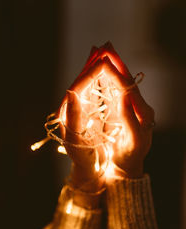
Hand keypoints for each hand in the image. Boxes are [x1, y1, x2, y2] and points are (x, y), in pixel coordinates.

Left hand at [59, 49, 107, 192]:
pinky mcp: (88, 113)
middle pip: (82, 82)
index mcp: (67, 112)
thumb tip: (70, 92)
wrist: (87, 169)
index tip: (102, 60)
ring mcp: (81, 110)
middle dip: (92, 64)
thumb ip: (71, 116)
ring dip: (96, 69)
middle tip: (104, 48)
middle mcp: (72, 108)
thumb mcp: (74, 139)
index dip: (89, 72)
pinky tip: (106, 72)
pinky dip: (101, 81)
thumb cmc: (82, 158)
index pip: (78, 87)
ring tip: (104, 54)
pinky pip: (95, 93)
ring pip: (88, 85)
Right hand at [92, 42, 154, 178]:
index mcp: (143, 111)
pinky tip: (101, 73)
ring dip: (111, 68)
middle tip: (105, 47)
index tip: (104, 60)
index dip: (116, 73)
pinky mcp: (120, 112)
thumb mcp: (135, 140)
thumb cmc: (131, 156)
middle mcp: (137, 106)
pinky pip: (113, 92)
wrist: (127, 166)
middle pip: (125, 80)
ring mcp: (128, 108)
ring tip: (103, 54)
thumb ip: (131, 118)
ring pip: (119, 84)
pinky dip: (106, 80)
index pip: (128, 87)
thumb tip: (125, 96)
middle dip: (115, 63)